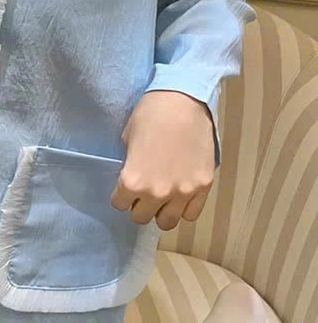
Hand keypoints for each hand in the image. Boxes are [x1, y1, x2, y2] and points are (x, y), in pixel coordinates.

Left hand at [110, 90, 215, 230]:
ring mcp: (183, 192)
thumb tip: (132, 178)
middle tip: (143, 191)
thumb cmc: (150, 114)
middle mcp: (157, 192)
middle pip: (141, 217)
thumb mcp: (127, 140)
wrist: (183, 100)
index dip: (120, 195)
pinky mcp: (203, 186)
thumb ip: (129, 166)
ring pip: (167, 222)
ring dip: (161, 211)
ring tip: (162, 197)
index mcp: (133, 181)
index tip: (125, 186)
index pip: (119, 204)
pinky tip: (180, 195)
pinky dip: (183, 208)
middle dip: (139, 205)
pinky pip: (191, 214)